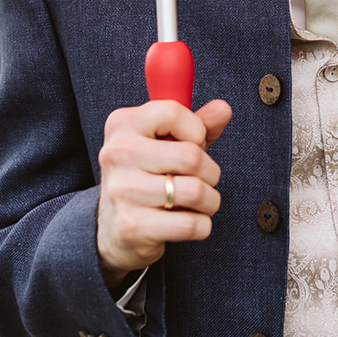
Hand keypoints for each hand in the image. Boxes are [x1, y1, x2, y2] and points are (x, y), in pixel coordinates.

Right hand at [96, 98, 232, 289]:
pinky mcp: (132, 226)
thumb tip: (223, 108)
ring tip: (197, 202)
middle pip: (192, 156)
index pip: (173, 112)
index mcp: (122, 125)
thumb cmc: (148, 176)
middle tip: (200, 180)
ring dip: (209, 201)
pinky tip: (186, 221)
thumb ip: (197, 123)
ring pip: (196, 192)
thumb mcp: (168, 143)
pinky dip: (201, 225)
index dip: (196, 130)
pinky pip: (190, 224)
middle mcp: (117, 154)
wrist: (114, 227)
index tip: (192, 144)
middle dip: (210, 172)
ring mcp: (122, 191)